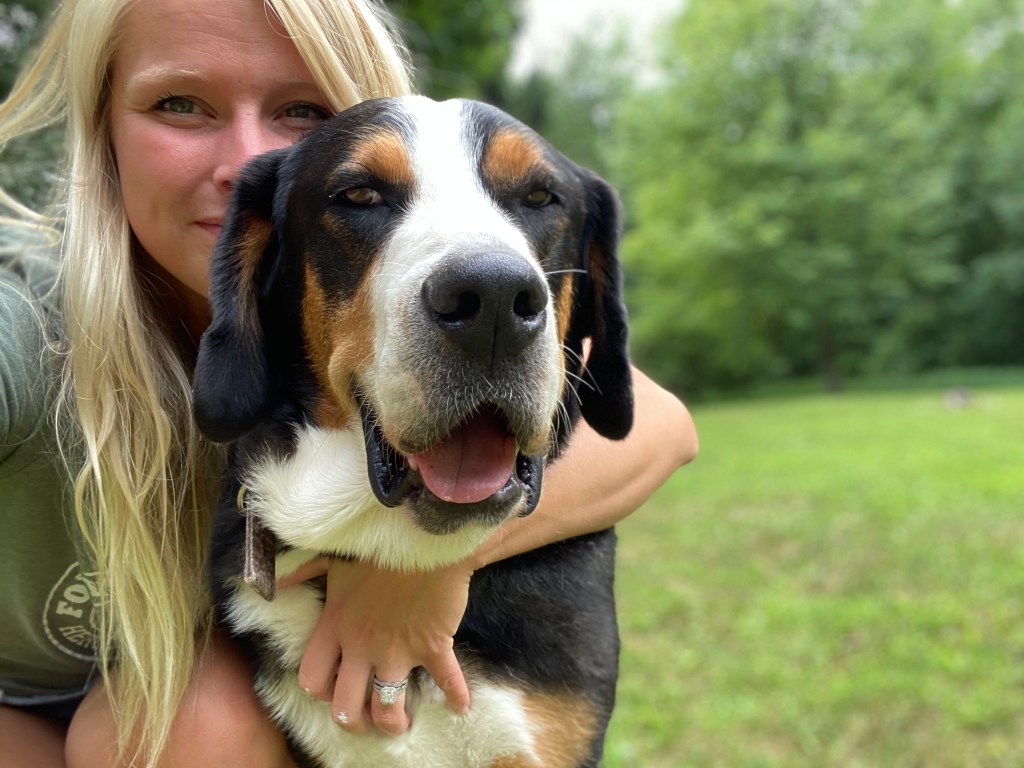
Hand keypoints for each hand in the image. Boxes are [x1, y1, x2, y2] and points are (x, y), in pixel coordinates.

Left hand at [280, 557, 472, 735]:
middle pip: (345, 706)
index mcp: (335, 625)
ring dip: (393, 722)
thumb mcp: (332, 556)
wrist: (426, 533)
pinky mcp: (431, 646)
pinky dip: (456, 697)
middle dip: (354, 721)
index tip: (334, 687)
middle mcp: (361, 645)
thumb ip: (302, 573)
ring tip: (401, 722)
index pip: (312, 678)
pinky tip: (460, 706)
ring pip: (387, 709)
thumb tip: (271, 584)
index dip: (320, 691)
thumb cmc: (379, 543)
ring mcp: (396, 650)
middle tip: (365, 719)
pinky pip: (446, 682)